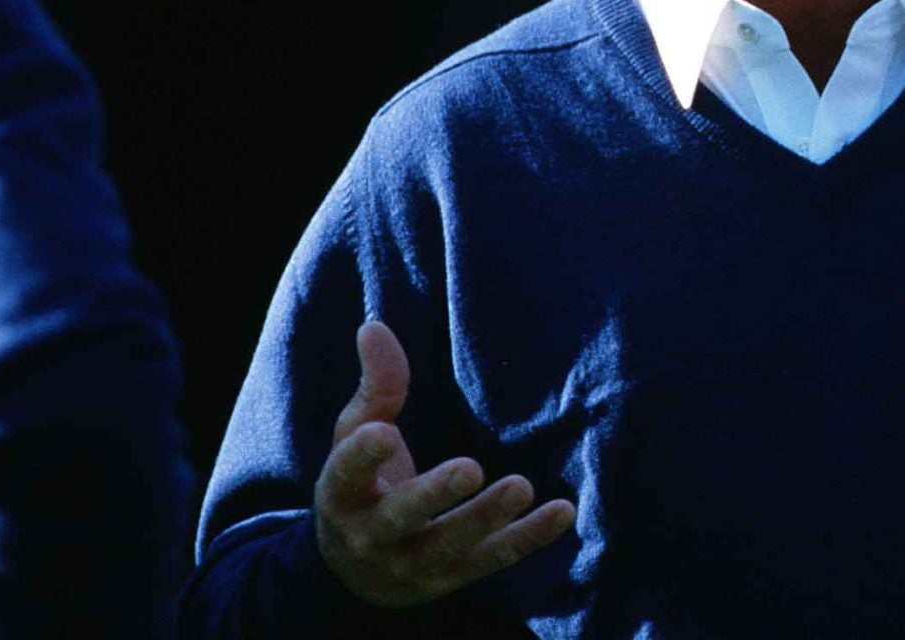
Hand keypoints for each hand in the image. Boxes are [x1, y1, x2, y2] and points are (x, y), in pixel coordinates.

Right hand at [313, 320, 575, 606]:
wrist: (358, 570)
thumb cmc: (361, 484)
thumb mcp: (355, 435)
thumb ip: (375, 387)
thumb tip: (374, 326)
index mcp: (341, 495)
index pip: (346, 474)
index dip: (362, 456)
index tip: (382, 432)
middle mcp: (371, 536)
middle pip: (401, 518)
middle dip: (433, 495)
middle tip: (470, 467)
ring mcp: (411, 564)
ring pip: (451, 546)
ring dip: (487, 518)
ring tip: (522, 485)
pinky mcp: (451, 577)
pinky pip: (493, 560)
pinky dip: (528, 538)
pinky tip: (562, 512)